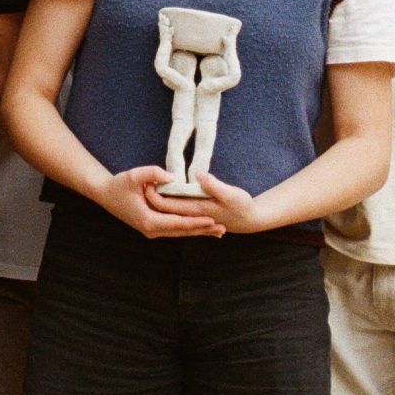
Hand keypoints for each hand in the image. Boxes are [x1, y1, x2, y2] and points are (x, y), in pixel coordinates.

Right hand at [97, 165, 226, 238]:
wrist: (105, 194)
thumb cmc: (119, 184)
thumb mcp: (134, 175)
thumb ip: (152, 174)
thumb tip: (172, 178)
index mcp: (149, 221)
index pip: (178, 223)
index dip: (196, 222)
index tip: (212, 220)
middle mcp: (151, 230)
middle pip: (182, 231)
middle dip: (202, 230)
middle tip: (223, 229)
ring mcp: (152, 230)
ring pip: (180, 232)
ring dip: (198, 231)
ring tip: (218, 231)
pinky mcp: (153, 227)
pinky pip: (175, 229)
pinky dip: (189, 228)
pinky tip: (202, 228)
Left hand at [151, 171, 267, 233]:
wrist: (253, 219)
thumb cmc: (243, 206)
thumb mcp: (232, 194)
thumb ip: (214, 186)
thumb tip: (198, 175)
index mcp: (197, 211)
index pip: (168, 205)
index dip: (155, 194)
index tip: (146, 181)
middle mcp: (191, 216)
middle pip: (166, 208)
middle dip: (153, 196)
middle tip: (141, 181)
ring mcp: (194, 216)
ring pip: (172, 209)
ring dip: (161, 200)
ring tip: (147, 185)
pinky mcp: (197, 214)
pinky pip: (179, 210)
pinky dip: (171, 204)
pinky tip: (164, 195)